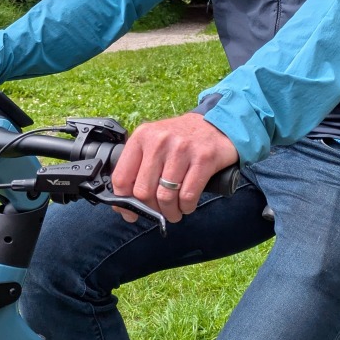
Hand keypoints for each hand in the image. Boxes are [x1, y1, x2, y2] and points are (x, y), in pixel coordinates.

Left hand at [109, 112, 239, 224]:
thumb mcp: (154, 142)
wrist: (217, 126)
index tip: (130, 213)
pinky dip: (186, 207)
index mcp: (142, 137)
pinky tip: (187, 205)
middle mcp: (159, 141)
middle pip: (143, 192)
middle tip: (158, 212)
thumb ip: (138, 166)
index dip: (124, 203)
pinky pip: (187, 196)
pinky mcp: (203, 159)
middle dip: (151, 210)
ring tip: (174, 212)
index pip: (121, 178)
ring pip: (165, 197)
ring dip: (170, 212)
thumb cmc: (182, 140)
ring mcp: (182, 149)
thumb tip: (126, 204)